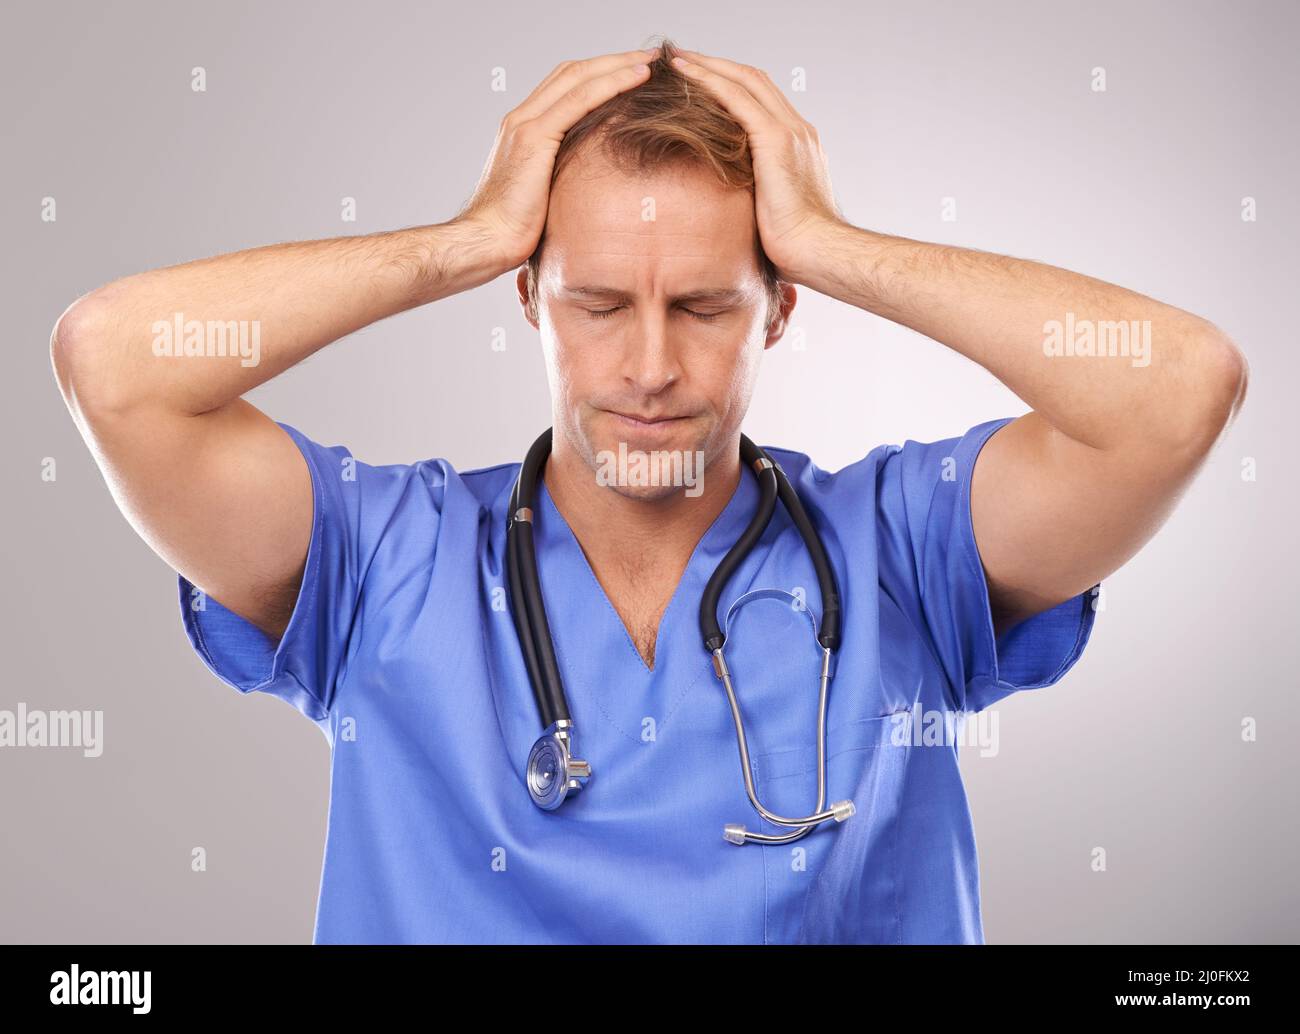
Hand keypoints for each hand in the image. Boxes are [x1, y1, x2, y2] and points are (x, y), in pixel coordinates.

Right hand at [455, 49, 656, 273]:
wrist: (487, 242)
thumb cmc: (513, 233)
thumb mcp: (544, 197)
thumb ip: (561, 180)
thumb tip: (590, 187)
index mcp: (521, 130)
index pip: (564, 86)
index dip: (599, 73)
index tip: (633, 71)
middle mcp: (521, 119)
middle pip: (572, 72)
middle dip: (613, 60)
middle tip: (651, 56)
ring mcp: (525, 124)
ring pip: (578, 78)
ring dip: (618, 64)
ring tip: (652, 60)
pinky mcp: (533, 138)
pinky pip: (579, 99)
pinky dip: (611, 83)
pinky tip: (637, 78)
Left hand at [669, 49, 842, 284]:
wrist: (818, 252)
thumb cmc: (797, 248)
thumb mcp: (774, 215)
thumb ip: (758, 199)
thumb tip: (734, 211)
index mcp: (800, 145)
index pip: (763, 100)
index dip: (732, 85)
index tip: (702, 81)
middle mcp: (798, 130)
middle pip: (755, 81)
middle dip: (718, 66)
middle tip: (683, 59)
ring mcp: (790, 132)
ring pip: (745, 81)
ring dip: (710, 66)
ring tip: (678, 59)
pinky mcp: (777, 140)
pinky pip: (738, 99)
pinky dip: (710, 81)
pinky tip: (687, 74)